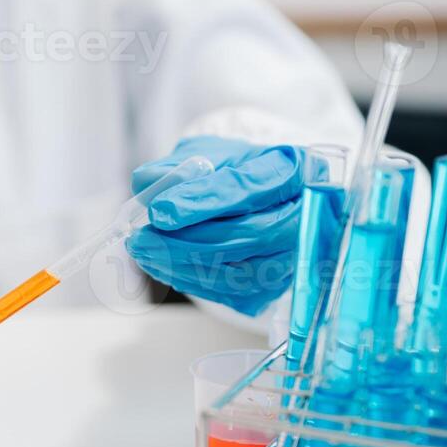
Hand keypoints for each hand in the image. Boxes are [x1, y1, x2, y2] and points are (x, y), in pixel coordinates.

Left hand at [125, 137, 303, 316]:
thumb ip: (176, 166)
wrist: (255, 198)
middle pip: (251, 235)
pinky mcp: (276, 286)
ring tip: (144, 252)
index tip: (159, 211)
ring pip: (241, 273)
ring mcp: (294, 255)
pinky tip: (162, 265)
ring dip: (184, 266)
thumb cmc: (232, 171)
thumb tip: (147, 185)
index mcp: (291, 168)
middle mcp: (304, 215)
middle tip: (141, 239)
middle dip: (188, 241)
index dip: (203, 201)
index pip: (250, 188)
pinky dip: (191, 281)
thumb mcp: (204, 153)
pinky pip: (232, 293)